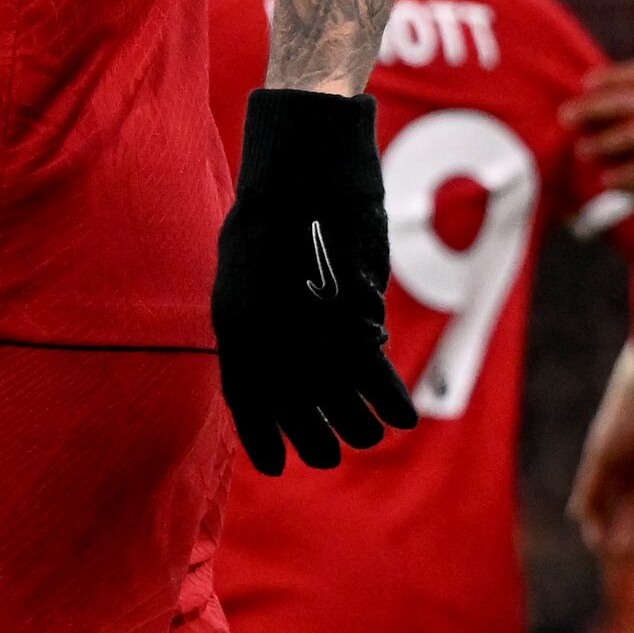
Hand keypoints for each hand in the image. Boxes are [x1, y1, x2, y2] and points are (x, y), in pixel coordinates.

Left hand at [210, 88, 420, 475]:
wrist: (305, 166)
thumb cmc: (271, 208)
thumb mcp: (243, 269)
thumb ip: (255, 318)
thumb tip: (278, 361)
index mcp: (233, 324)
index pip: (245, 402)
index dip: (261, 439)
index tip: (275, 466)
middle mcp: (270, 339)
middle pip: (296, 415)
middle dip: (315, 442)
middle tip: (328, 452)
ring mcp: (315, 332)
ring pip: (341, 408)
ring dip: (357, 429)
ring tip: (365, 436)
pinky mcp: (358, 317)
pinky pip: (378, 382)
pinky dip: (390, 404)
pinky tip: (400, 418)